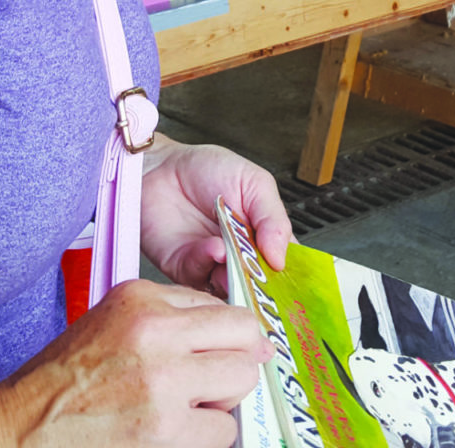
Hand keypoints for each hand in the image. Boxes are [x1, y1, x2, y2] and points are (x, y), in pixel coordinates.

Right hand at [0, 279, 267, 447]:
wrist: (18, 428)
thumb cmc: (58, 384)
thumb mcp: (109, 324)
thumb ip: (166, 320)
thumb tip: (232, 336)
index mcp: (139, 298)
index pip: (220, 305)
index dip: (228, 336)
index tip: (229, 351)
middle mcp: (154, 330)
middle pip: (245, 336)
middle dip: (237, 362)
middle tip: (217, 384)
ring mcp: (162, 378)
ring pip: (241, 380)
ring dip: (223, 402)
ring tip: (188, 410)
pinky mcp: (165, 426)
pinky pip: (223, 430)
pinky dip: (206, 437)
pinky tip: (175, 433)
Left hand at [140, 137, 292, 293]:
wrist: (160, 166)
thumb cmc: (206, 169)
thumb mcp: (255, 183)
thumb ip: (273, 219)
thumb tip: (282, 257)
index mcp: (262, 236)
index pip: (284, 265)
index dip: (290, 275)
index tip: (294, 280)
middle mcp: (239, 256)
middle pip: (260, 285)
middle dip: (263, 285)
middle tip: (265, 277)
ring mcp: (213, 265)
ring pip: (230, 288)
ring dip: (235, 278)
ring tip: (237, 259)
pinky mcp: (185, 268)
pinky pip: (200, 276)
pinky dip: (208, 263)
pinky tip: (214, 246)